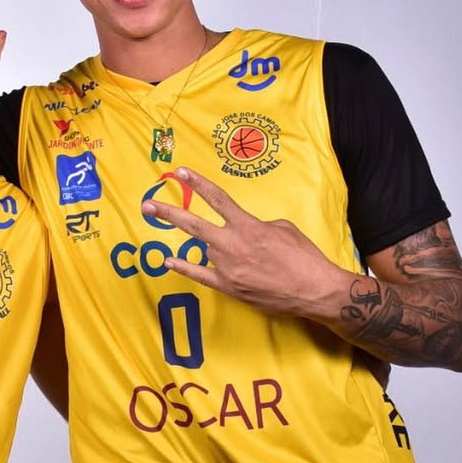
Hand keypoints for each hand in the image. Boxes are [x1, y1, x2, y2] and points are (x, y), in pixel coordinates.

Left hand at [141, 166, 349, 318]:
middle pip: (193, 224)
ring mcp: (227, 268)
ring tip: (240, 253)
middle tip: (147, 205)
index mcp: (249, 226)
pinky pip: (200, 275)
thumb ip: (256, 224)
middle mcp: (233, 245)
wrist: (313, 290)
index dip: (198, 183)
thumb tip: (243, 229)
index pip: (218, 199)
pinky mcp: (229, 287)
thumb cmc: (303, 257)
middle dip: (168, 213)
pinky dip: (184, 267)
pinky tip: (169, 261)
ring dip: (215, 246)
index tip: (181, 172)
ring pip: (207, 249)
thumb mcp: (284, 228)